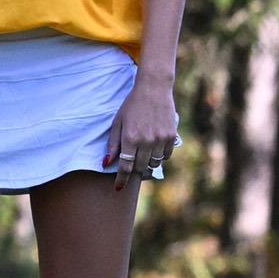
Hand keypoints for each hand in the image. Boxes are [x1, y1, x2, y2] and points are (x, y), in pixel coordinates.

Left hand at [104, 73, 177, 190]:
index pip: (125, 166)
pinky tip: (154, 149)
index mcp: (130, 138)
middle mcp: (146, 141)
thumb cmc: (131, 105)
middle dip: (135, 171)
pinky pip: (166, 155)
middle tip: (131, 170)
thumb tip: (106, 163)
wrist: (153, 90)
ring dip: (148, 164)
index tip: (118, 187)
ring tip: (143, 158)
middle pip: (141, 167)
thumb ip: (113, 143)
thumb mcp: (117, 122)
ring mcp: (160, 139)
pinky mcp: (171, 136)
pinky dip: (160, 156)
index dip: (121, 179)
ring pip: (155, 163)